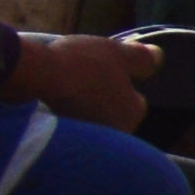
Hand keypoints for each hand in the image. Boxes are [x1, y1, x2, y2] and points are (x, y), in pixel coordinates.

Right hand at [7, 30, 158, 132]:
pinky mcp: (63, 141)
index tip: (101, 70)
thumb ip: (143, 58)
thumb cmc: (82, 64)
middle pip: (113, 111)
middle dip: (102, 98)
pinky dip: (65, 116)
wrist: (36, 77)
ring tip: (65, 87)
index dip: (120, 82)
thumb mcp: (118, 53)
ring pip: (92, 120)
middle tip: (82, 78)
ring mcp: (89, 140)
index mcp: (133, 112)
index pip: (135, 100)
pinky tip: (53, 99)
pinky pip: (72, 127)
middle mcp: (115, 132)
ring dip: (83, 107)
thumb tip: (159, 56)